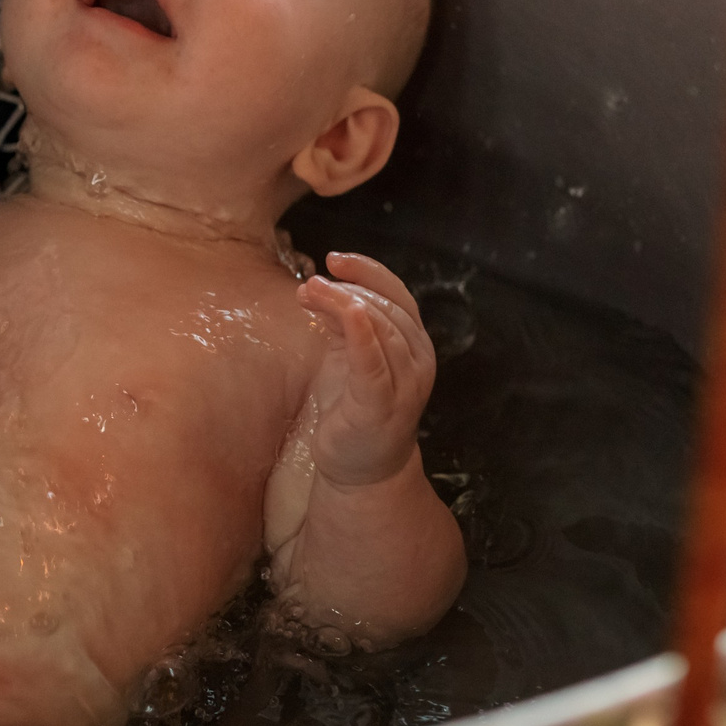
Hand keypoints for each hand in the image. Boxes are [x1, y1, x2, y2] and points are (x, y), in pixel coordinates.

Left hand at [297, 252, 436, 490]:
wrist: (361, 467)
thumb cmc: (355, 408)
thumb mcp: (349, 356)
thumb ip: (344, 323)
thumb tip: (321, 287)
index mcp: (413, 343)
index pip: (397, 293)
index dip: (368, 271)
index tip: (334, 258)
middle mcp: (417, 360)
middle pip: (387, 308)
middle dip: (347, 288)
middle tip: (310, 282)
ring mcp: (404, 384)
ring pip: (379, 328)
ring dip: (342, 303)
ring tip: (308, 293)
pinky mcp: (380, 406)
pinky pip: (373, 363)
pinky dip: (361, 334)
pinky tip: (344, 312)